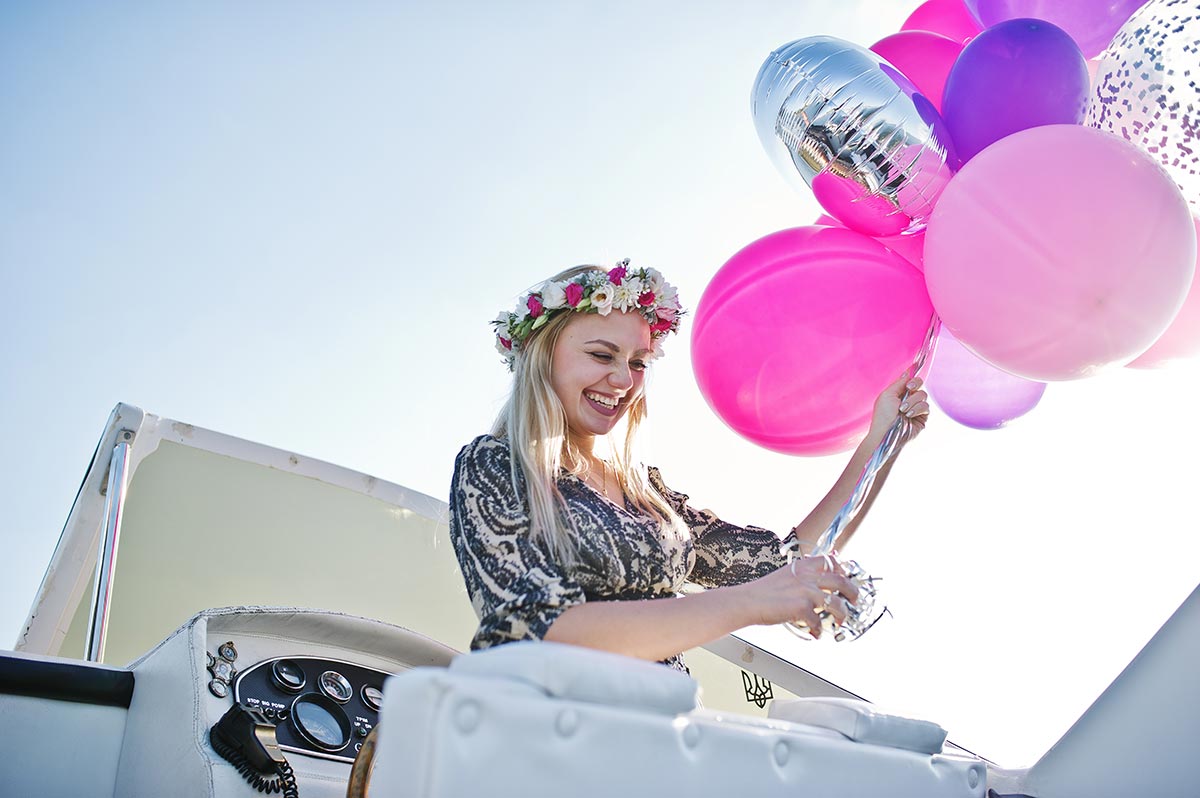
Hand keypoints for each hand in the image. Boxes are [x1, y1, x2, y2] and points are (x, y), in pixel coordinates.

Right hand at [737, 555, 859, 637]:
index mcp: (803, 566)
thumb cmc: (763, 591)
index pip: (831, 562)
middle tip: (854, 601)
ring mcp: (806, 592)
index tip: (846, 578)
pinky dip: (819, 630)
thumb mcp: (786, 575)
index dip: (843, 571)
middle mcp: (808, 576)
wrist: (748, 601)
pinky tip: (815, 633)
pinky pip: (819, 622)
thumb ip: (802, 576)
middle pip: (842, 582)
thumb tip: (817, 583)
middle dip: (853, 593)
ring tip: (839, 621)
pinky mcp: (802, 608)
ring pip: (837, 604)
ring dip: (842, 615)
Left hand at [869, 371, 929, 441]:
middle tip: (909, 388)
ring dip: (913, 401)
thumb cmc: (883, 415)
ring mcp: (915, 408)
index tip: (913, 370)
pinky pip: (926, 406)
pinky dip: (918, 408)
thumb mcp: (888, 394)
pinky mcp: (922, 417)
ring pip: (923, 395)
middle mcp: (907, 399)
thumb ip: (900, 383)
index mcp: (897, 393)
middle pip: (919, 384)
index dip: (912, 375)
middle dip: (915, 384)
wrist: (887, 433)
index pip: (908, 380)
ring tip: (903, 410)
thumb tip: (908, 372)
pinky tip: (909, 414)